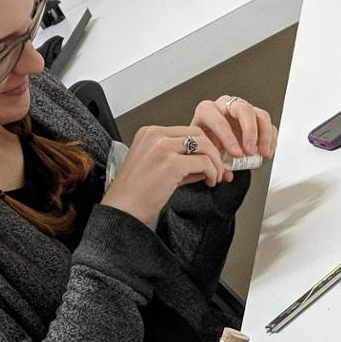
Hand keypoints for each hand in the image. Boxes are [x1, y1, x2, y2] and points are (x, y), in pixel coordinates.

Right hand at [101, 125, 227, 224]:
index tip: (210, 159)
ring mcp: (163, 148)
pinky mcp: (172, 164)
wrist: (122, 210)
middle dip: (213, 151)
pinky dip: (212, 172)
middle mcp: (155, 136)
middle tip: (218, 168)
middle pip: (198, 134)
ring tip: (215, 177)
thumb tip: (204, 164)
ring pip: (204, 145)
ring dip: (215, 163)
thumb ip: (180, 162)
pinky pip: (203, 162)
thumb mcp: (156, 169)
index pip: (186, 131)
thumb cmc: (133, 194)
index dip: (203, 146)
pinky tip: (209, 182)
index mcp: (149, 134)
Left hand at [192, 96, 278, 161]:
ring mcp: (242, 109)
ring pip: (260, 115)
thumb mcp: (203, 149)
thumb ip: (213, 161)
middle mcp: (225, 105)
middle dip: (250, 132)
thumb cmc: (204, 140)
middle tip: (251, 151)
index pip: (220, 121)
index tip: (237, 154)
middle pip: (244, 110)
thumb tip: (226, 174)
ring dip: (265, 136)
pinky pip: (268, 123)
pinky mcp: (255, 115)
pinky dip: (271, 138)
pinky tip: (267, 151)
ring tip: (264, 153)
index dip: (229, 139)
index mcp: (207, 110)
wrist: (208, 136)